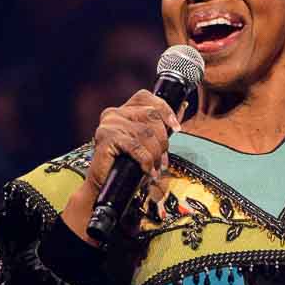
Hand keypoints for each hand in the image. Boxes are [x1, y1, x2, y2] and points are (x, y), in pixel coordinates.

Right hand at [61, 90, 180, 244]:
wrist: (103, 186)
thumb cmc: (126, 165)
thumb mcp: (145, 143)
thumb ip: (158, 128)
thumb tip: (181, 112)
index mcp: (122, 110)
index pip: (146, 97)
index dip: (165, 110)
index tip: (176, 128)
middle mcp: (114, 113)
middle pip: (151, 116)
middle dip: (162, 140)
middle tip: (162, 159)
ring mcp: (109, 124)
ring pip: (146, 133)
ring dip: (155, 154)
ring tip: (154, 167)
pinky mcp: (106, 138)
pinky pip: (136, 147)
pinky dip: (146, 161)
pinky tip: (147, 170)